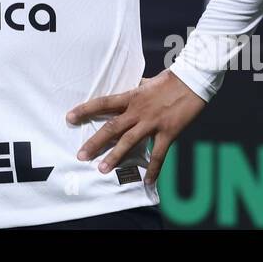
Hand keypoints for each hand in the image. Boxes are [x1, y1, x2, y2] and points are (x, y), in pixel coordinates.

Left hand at [67, 69, 206, 184]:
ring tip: (102, 169)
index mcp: (131, 96)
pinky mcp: (168, 132)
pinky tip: (147, 181)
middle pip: (111, 127)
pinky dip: (153, 169)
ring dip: (115, 157)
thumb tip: (131, 85)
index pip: (103, 103)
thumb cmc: (170, 79)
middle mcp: (138, 110)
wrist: (193, 80)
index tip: (69, 117)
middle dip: (95, 142)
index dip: (85, 109)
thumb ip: (136, 88)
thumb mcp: (147, 81)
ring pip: (129, 142)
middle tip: (80, 155)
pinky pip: (158, 154)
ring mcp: (152, 122)